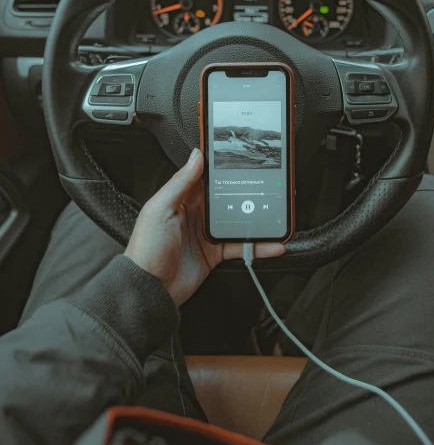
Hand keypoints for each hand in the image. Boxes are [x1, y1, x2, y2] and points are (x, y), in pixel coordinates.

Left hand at [124, 148, 284, 304]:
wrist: (150, 288)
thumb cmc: (146, 248)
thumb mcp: (160, 209)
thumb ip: (180, 182)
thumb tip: (196, 156)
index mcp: (181, 198)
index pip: (205, 176)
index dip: (221, 166)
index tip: (241, 156)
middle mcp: (196, 213)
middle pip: (226, 196)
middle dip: (246, 190)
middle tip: (267, 183)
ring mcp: (207, 233)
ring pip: (238, 220)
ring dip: (256, 218)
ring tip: (275, 213)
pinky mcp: (215, 253)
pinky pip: (241, 245)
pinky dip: (257, 245)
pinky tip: (272, 243)